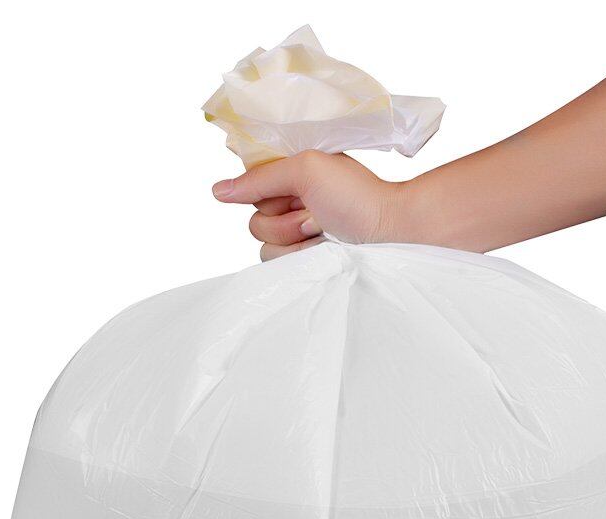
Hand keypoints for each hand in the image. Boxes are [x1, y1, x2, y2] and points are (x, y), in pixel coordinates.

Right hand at [212, 151, 412, 259]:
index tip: (285, 190)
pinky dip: (298, 255)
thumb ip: (259, 178)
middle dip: (282, 213)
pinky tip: (321, 248)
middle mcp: (289, 202)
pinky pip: (274, 261)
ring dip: (292, 235)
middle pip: (253, 212)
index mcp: (290, 174)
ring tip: (322, 229)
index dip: (260, 187)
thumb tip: (218, 191)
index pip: (250, 180)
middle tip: (313, 210)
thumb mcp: (306, 170)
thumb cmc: (356, 195)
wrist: (387, 232)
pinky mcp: (301, 259)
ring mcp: (295, 233)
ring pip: (261, 239)